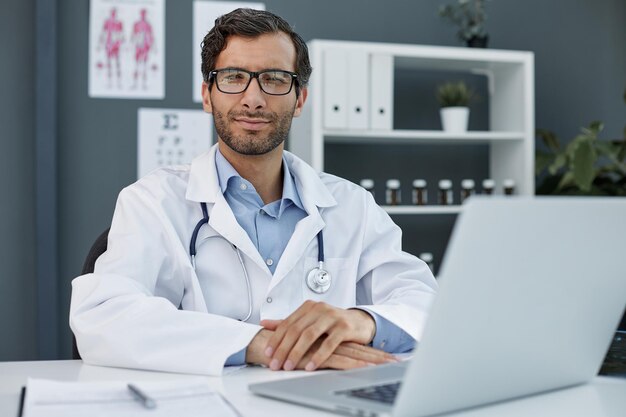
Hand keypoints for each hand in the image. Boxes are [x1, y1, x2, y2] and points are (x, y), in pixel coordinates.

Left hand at [260, 300, 377, 370]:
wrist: (360, 322)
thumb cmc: (333, 322)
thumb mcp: (310, 320)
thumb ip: (289, 322)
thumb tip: (265, 323)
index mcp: (308, 306)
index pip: (287, 323)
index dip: (276, 339)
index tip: (267, 353)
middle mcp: (319, 308)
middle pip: (296, 330)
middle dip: (283, 349)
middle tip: (275, 364)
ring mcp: (332, 317)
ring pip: (309, 335)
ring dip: (297, 353)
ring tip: (289, 366)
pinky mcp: (344, 327)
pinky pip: (328, 343)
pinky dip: (318, 356)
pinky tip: (310, 366)